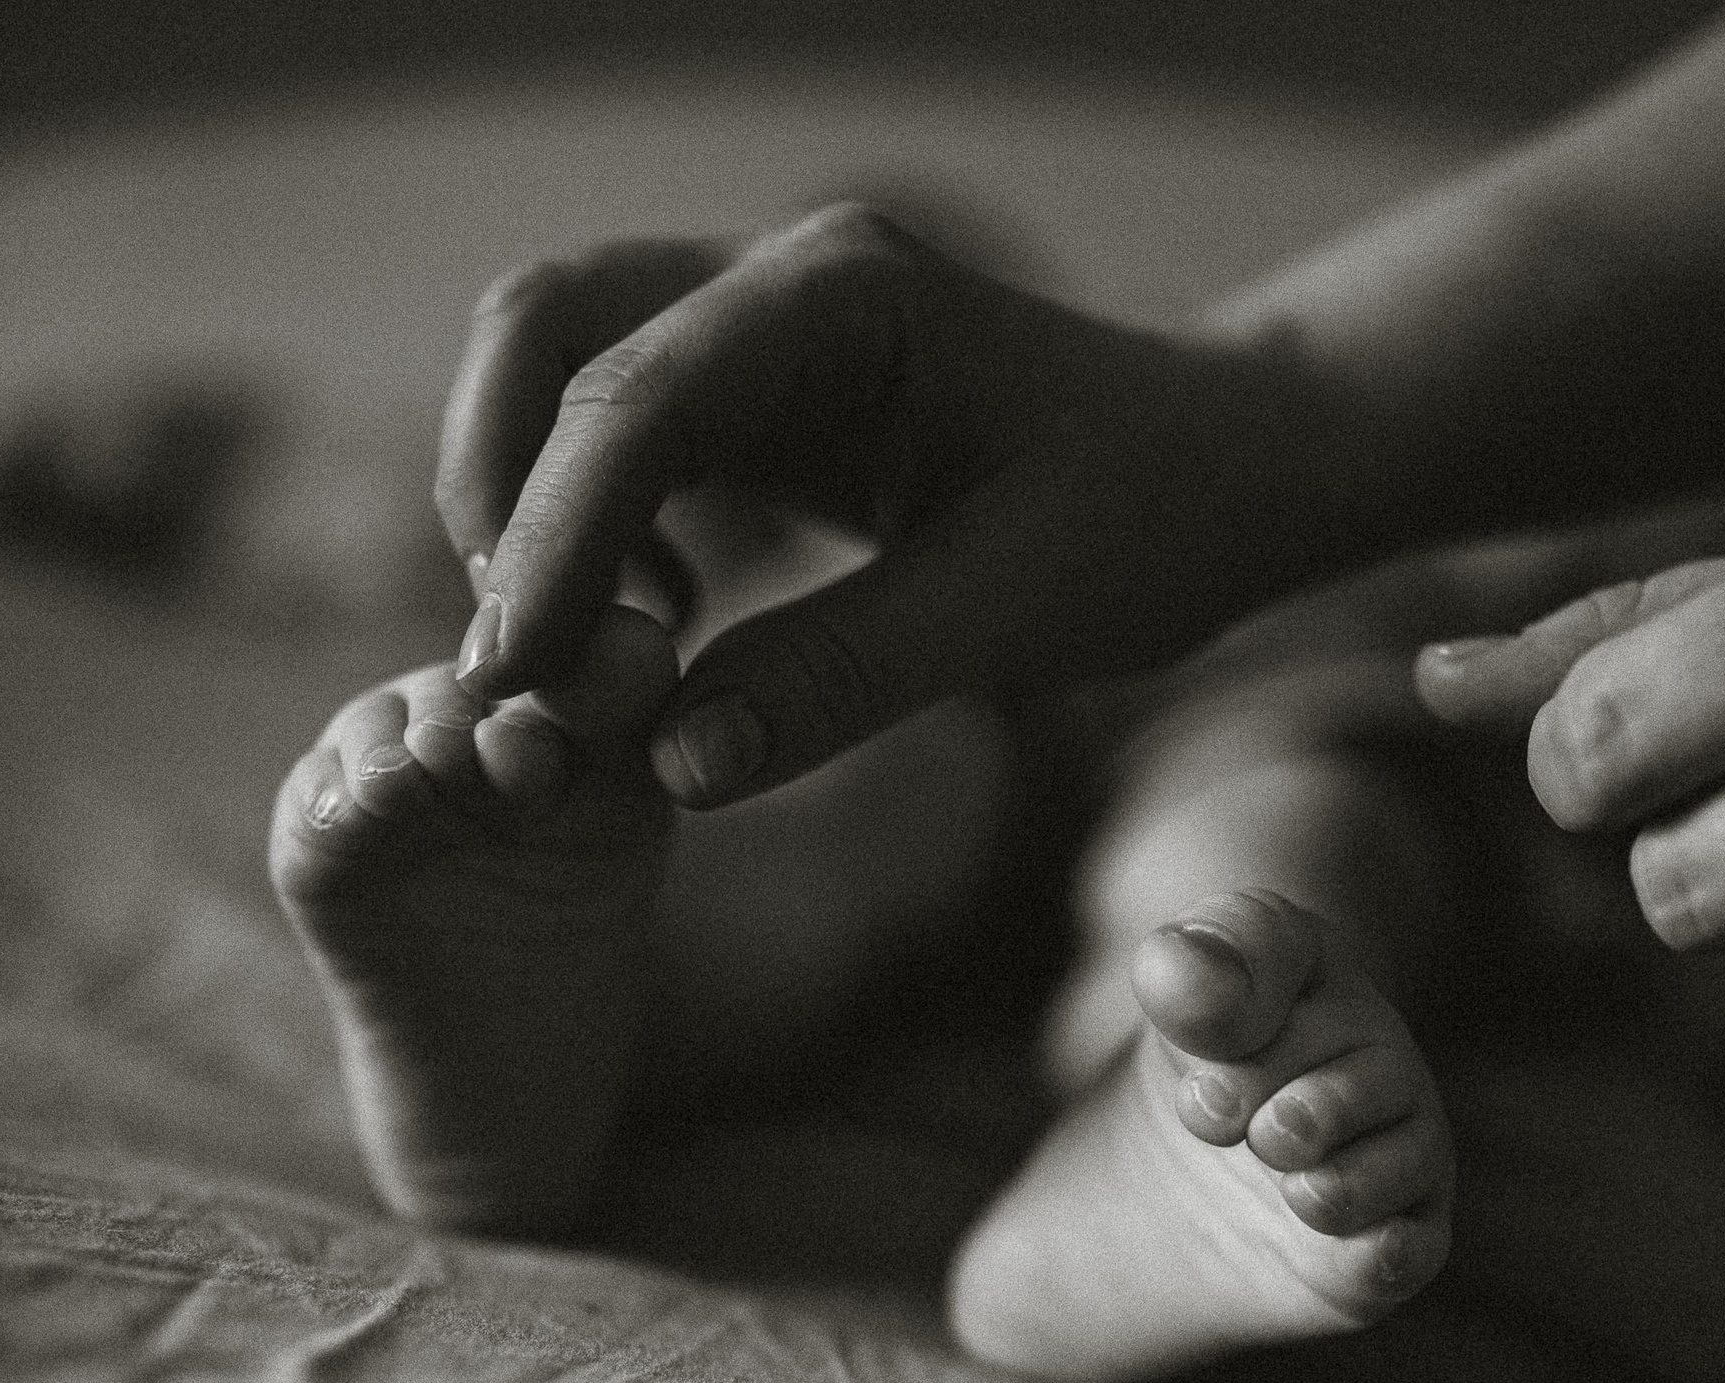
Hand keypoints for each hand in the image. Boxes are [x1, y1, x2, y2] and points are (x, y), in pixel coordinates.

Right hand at [439, 206, 1342, 805]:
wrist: (1224, 472)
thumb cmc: (1152, 516)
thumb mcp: (1013, 609)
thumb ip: (840, 679)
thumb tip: (672, 762)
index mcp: (844, 294)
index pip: (637, 395)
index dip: (554, 537)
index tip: (516, 676)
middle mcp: (778, 280)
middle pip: (546, 331)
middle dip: (499, 488)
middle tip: (522, 661)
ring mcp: (759, 323)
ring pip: (560, 369)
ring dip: (529, 502)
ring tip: (577, 652)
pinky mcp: (759, 391)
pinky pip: (619, 431)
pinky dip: (589, 520)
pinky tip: (657, 622)